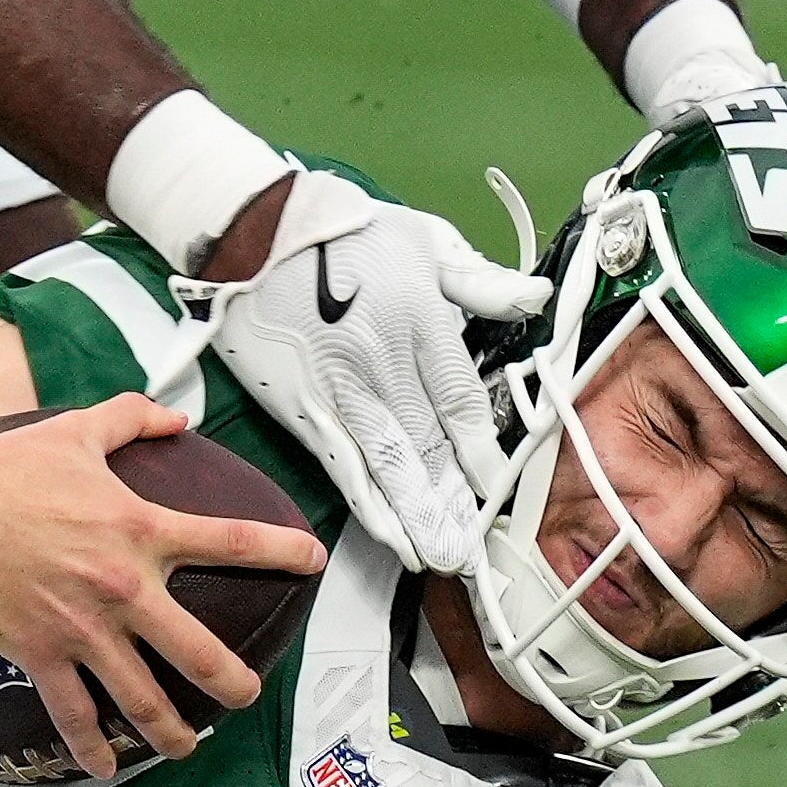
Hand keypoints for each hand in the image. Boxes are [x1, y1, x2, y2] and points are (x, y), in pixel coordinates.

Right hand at [0, 396, 320, 777]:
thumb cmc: (4, 469)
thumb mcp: (76, 431)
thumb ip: (132, 419)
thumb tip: (176, 419)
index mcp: (140, 528)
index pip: (231, 541)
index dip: (281, 552)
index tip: (313, 562)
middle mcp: (123, 587)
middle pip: (199, 651)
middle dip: (232, 682)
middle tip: (246, 695)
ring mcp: (83, 629)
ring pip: (142, 698)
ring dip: (170, 731)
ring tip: (186, 747)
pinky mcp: (40, 655)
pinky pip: (74, 715)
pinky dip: (91, 747)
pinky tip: (103, 766)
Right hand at [194, 168, 547, 571]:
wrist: (252, 228)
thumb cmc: (341, 229)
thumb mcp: (424, 237)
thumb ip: (479, 279)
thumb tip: (534, 298)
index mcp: (418, 321)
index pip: (461, 401)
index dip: (483, 450)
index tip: (499, 486)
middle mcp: (381, 364)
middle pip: (428, 446)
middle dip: (454, 503)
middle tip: (477, 551)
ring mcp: (338, 391)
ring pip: (387, 466)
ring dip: (416, 518)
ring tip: (441, 559)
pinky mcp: (300, 405)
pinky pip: (341, 464)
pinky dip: (367, 504)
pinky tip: (388, 534)